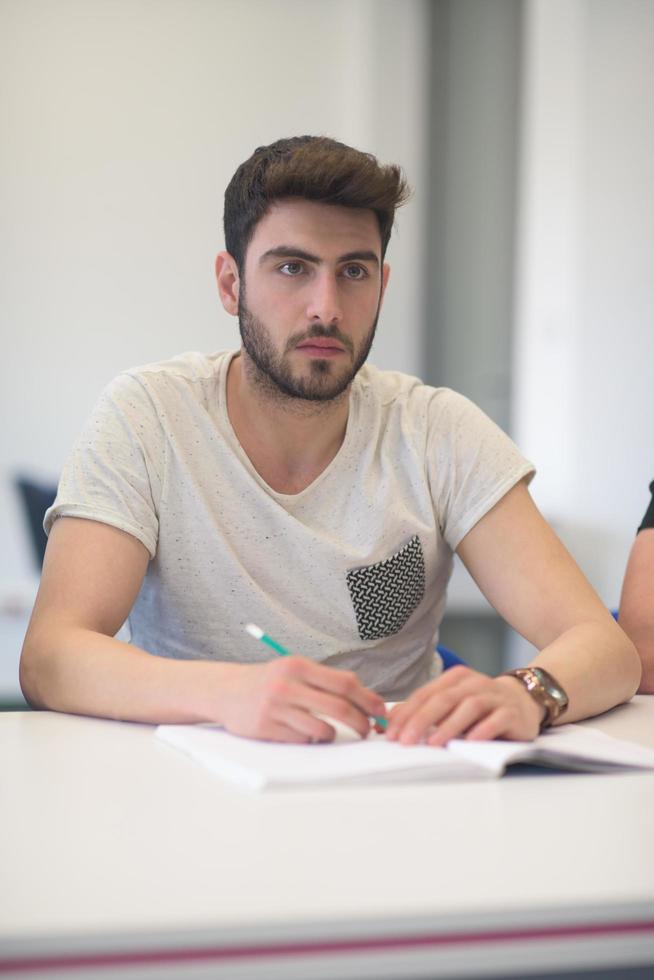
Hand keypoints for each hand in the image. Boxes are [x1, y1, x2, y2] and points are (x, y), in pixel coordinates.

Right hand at [218, 656, 385, 743]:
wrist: (226, 691)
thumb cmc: (269, 682)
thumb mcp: (294, 671)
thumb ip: (324, 681)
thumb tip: (365, 699)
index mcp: (298, 665)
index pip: (345, 683)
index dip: (367, 699)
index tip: (379, 711)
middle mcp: (287, 684)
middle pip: (339, 707)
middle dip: (361, 722)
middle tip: (367, 730)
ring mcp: (275, 707)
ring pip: (323, 729)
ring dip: (334, 735)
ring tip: (329, 732)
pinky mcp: (265, 728)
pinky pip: (302, 740)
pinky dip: (310, 739)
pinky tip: (303, 732)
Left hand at [385, 666, 543, 745]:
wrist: (524, 701)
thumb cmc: (481, 706)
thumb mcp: (452, 703)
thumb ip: (424, 710)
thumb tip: (389, 722)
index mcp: (455, 678)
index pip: (426, 694)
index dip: (406, 713)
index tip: (391, 733)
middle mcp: (474, 683)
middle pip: (444, 699)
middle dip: (422, 720)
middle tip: (406, 740)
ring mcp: (494, 696)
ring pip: (469, 707)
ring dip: (449, 726)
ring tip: (433, 743)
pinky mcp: (512, 712)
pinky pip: (497, 720)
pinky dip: (483, 730)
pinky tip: (470, 741)